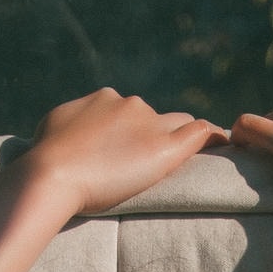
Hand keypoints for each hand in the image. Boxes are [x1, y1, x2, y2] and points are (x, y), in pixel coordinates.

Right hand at [25, 90, 224, 218]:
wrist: (53, 172)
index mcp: (106, 99)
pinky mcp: (164, 149)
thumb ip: (73, 125)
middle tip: (156, 165)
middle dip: (158, 136)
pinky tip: (227, 142)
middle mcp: (131, 105)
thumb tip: (70, 132)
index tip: (133, 152)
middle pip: (158, 117)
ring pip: (179, 124)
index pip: (131, 114)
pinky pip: (200, 133)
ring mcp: (149, 124)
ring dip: (182, 140)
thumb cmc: (45, 156)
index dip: (135, 133)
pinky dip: (214, 137)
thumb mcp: (55, 128)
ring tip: (194, 160)